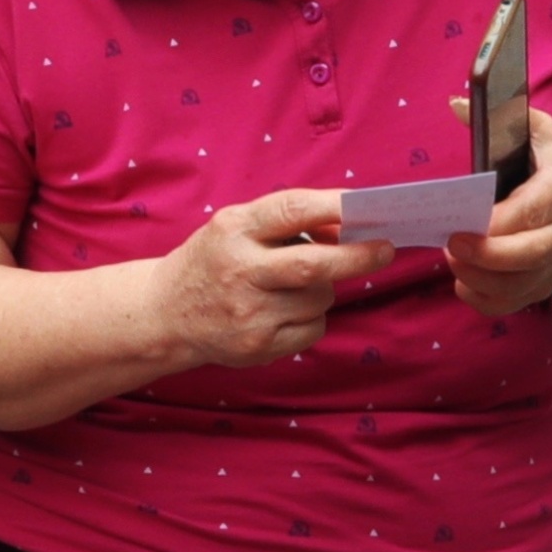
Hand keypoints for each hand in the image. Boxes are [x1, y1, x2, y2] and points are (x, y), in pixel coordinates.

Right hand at [151, 188, 372, 371]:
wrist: (165, 313)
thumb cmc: (214, 261)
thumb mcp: (236, 227)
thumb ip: (286, 222)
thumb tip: (349, 226)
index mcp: (235, 229)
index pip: (292, 211)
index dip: (335, 207)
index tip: (368, 207)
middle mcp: (241, 270)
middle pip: (314, 265)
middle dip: (358, 257)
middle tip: (385, 250)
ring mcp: (249, 312)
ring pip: (320, 297)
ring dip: (325, 288)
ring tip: (296, 285)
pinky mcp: (258, 345)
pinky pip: (313, 328)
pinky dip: (313, 317)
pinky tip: (286, 312)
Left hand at [447, 107, 551, 317]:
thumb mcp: (548, 136)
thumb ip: (505, 117)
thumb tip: (456, 104)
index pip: (529, 212)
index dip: (493, 224)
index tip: (461, 221)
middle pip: (528, 256)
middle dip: (485, 256)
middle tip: (451, 244)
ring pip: (517, 287)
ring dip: (478, 280)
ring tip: (454, 257)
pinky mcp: (545, 286)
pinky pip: (511, 304)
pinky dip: (483, 300)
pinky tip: (466, 279)